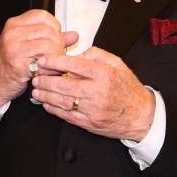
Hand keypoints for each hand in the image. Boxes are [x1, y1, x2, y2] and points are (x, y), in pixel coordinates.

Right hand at [0, 10, 77, 108]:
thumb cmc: (10, 63)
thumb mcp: (28, 45)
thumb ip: (51, 38)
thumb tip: (73, 35)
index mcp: (15, 24)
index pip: (43, 15)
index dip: (54, 26)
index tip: (55, 36)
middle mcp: (13, 33)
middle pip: (49, 30)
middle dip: (59, 44)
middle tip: (56, 54)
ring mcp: (14, 47)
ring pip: (49, 44)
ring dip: (56, 56)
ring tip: (52, 63)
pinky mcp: (18, 63)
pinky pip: (44, 61)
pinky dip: (51, 67)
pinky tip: (46, 71)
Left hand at [31, 47, 154, 141]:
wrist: (140, 115)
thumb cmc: (128, 88)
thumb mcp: (117, 63)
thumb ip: (95, 54)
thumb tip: (75, 54)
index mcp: (104, 74)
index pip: (74, 65)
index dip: (55, 61)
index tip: (43, 60)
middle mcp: (98, 91)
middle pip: (64, 84)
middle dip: (46, 80)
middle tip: (36, 76)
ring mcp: (92, 109)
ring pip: (62, 101)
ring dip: (46, 95)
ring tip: (37, 89)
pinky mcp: (89, 123)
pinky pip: (66, 116)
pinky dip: (53, 109)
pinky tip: (46, 103)